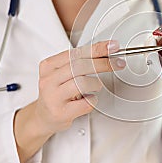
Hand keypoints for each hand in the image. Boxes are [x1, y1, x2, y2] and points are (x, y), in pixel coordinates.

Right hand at [14, 40, 124, 162]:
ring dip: (96, 83)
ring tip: (96, 86)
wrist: (44, 116)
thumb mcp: (62, 73)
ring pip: (82, 83)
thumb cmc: (57, 92)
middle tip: (117, 63)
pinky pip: (85, 103)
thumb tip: (105, 51)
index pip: (76, 53)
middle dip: (103, 63)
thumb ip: (79, 61)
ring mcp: (53, 97)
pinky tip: (89, 99)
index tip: (112, 46)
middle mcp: (48, 80)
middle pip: (80, 66)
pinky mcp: (60, 113)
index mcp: (49, 66)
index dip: (97, 49)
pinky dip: (93, 100)